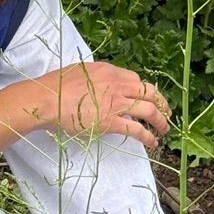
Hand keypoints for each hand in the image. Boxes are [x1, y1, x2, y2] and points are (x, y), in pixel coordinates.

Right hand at [40, 61, 170, 147]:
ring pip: (148, 110)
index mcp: (109, 71)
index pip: (135, 79)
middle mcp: (118, 84)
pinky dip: (148, 137)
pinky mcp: (111, 122)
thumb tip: (100, 83)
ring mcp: (116, 104)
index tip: (145, 97)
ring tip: (165, 128)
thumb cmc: (56, 85)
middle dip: (161, 102)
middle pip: (149, 92)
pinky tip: (153, 142)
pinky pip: (136, 129)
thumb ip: (95, 77)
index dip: (143, 90)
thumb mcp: (80, 71)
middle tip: (165, 111)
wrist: (47, 99)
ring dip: (160, 120)